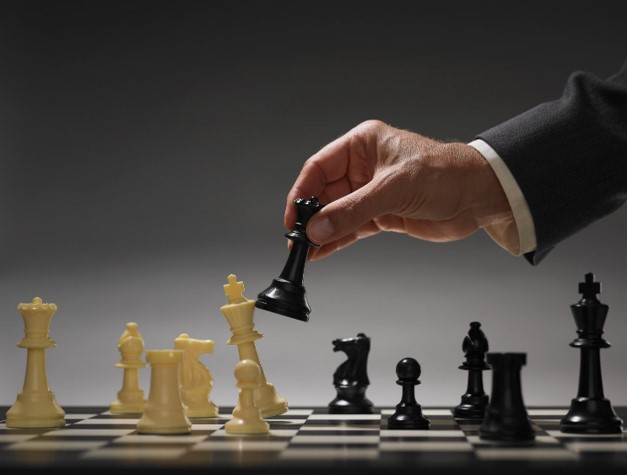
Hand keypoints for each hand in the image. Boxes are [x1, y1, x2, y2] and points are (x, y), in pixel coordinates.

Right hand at [285, 120, 518, 259]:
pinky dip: (337, 240)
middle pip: (324, 193)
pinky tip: (323, 251)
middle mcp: (363, 168)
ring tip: (305, 251)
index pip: (319, 168)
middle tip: (298, 239)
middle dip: (311, 217)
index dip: (302, 192)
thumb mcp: (394, 188)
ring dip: (322, 232)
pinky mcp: (381, 215)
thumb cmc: (445, 174)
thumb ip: (353, 210)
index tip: (293, 217)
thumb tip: (319, 227)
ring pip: (336, 213)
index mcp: (363, 145)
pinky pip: (351, 228)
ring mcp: (371, 192)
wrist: (478, 196)